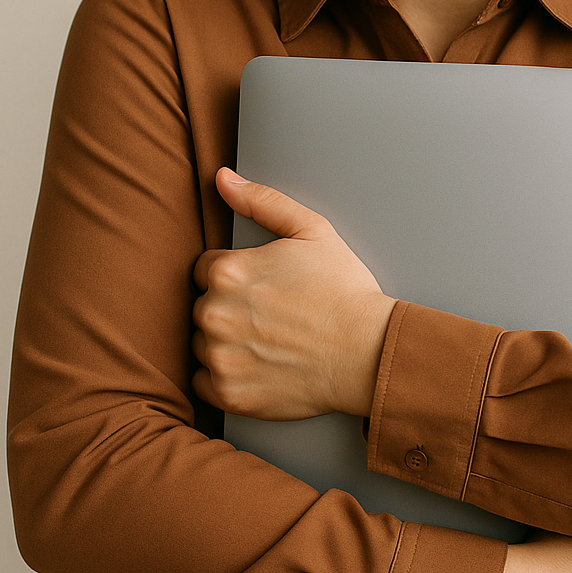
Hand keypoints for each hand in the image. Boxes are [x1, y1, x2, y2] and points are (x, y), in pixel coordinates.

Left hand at [191, 168, 396, 419]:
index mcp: (227, 271)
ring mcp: (219, 357)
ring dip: (225, 342)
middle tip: (272, 316)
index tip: (264, 289)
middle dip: (230, 309)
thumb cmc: (345, 292)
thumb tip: (223, 179)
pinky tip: (260, 366)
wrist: (369, 352)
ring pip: (202, 344)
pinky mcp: (228, 394)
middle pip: (202, 307)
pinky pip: (203, 383)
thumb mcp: (312, 230)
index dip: (237, 277)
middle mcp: (214, 314)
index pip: (206, 270)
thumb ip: (262, 201)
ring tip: (269, 341)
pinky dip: (225, 377)